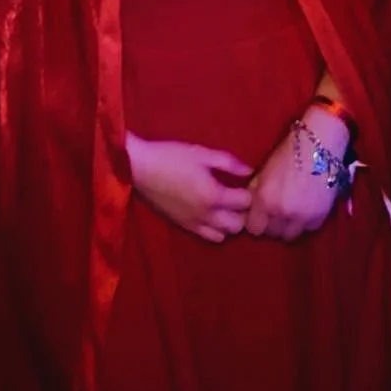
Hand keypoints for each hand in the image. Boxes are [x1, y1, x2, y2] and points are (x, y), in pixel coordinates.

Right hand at [127, 134, 253, 242]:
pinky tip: (212, 214)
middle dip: (243, 212)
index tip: (247, 183)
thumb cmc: (171, 156)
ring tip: (227, 207)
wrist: (140, 169)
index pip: (245, 202)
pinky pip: (207, 237)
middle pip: (238, 224)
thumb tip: (250, 171)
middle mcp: (206, 215)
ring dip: (230, 222)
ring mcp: (194, 224)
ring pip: (224, 235)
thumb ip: (229, 163)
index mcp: (213, 195)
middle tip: (239, 197)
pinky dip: (215, 229)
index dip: (250, 192)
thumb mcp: (202, 154)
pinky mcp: (184, 227)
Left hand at [246, 109, 349, 241]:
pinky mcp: (319, 217)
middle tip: (275, 214)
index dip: (256, 222)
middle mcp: (281, 213)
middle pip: (272, 234)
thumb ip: (254, 192)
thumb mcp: (264, 171)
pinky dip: (305, 223)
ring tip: (290, 214)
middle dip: (271, 225)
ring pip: (289, 236)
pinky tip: (305, 209)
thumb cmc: (288, 153)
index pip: (254, 229)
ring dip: (288, 227)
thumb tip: (247, 208)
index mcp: (264, 200)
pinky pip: (307, 229)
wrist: (319, 145)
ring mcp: (302, 217)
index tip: (260, 216)